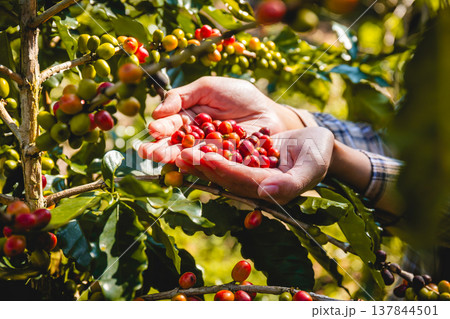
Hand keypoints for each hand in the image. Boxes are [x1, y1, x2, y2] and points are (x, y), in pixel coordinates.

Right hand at [139, 76, 302, 162]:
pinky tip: (184, 163)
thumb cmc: (240, 96)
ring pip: (187, 156)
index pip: (171, 125)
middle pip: (174, 144)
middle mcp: (195, 139)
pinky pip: (208, 164)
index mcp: (188, 119)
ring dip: (171, 158)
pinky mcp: (222, 165)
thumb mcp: (208, 87)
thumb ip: (182, 96)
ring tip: (159, 158)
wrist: (270, 112)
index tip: (154, 129)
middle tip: (147, 151)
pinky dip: (196, 164)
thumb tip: (158, 111)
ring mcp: (208, 154)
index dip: (161, 127)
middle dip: (160, 147)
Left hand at [175, 127, 334, 204]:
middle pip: (225, 177)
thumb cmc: (318, 154)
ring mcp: (246, 172)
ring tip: (179, 149)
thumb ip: (291, 183)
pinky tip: (190, 141)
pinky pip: (222, 155)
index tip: (208, 160)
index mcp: (269, 189)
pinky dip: (206, 148)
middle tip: (183, 155)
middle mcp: (253, 185)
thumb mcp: (312, 166)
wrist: (315, 142)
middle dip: (204, 167)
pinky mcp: (241, 160)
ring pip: (219, 167)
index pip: (244, 182)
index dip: (225, 171)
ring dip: (199, 159)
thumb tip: (266, 191)